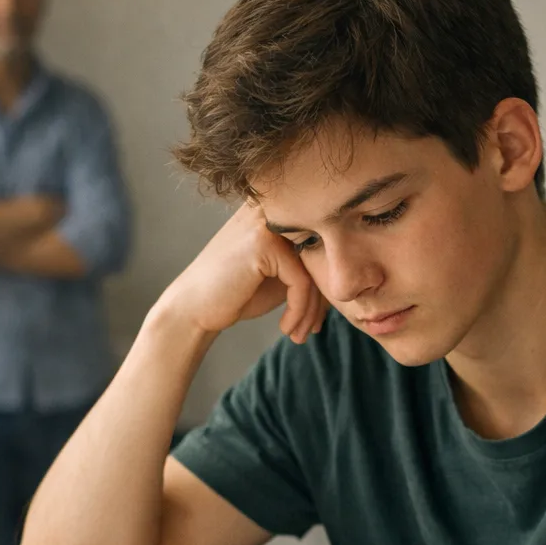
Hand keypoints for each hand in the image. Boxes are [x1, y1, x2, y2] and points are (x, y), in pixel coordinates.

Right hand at [156, 201, 328, 343]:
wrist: (194, 309)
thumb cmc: (237, 293)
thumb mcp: (281, 277)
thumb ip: (311, 266)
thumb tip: (351, 275)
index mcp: (279, 214)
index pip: (323, 245)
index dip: (325, 283)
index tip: (317, 317)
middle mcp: (273, 211)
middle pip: (323, 254)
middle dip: (322, 298)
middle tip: (312, 329)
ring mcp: (267, 223)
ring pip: (315, 269)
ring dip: (312, 310)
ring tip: (301, 334)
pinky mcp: (263, 243)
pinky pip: (301, 282)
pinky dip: (299, 311)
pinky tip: (287, 329)